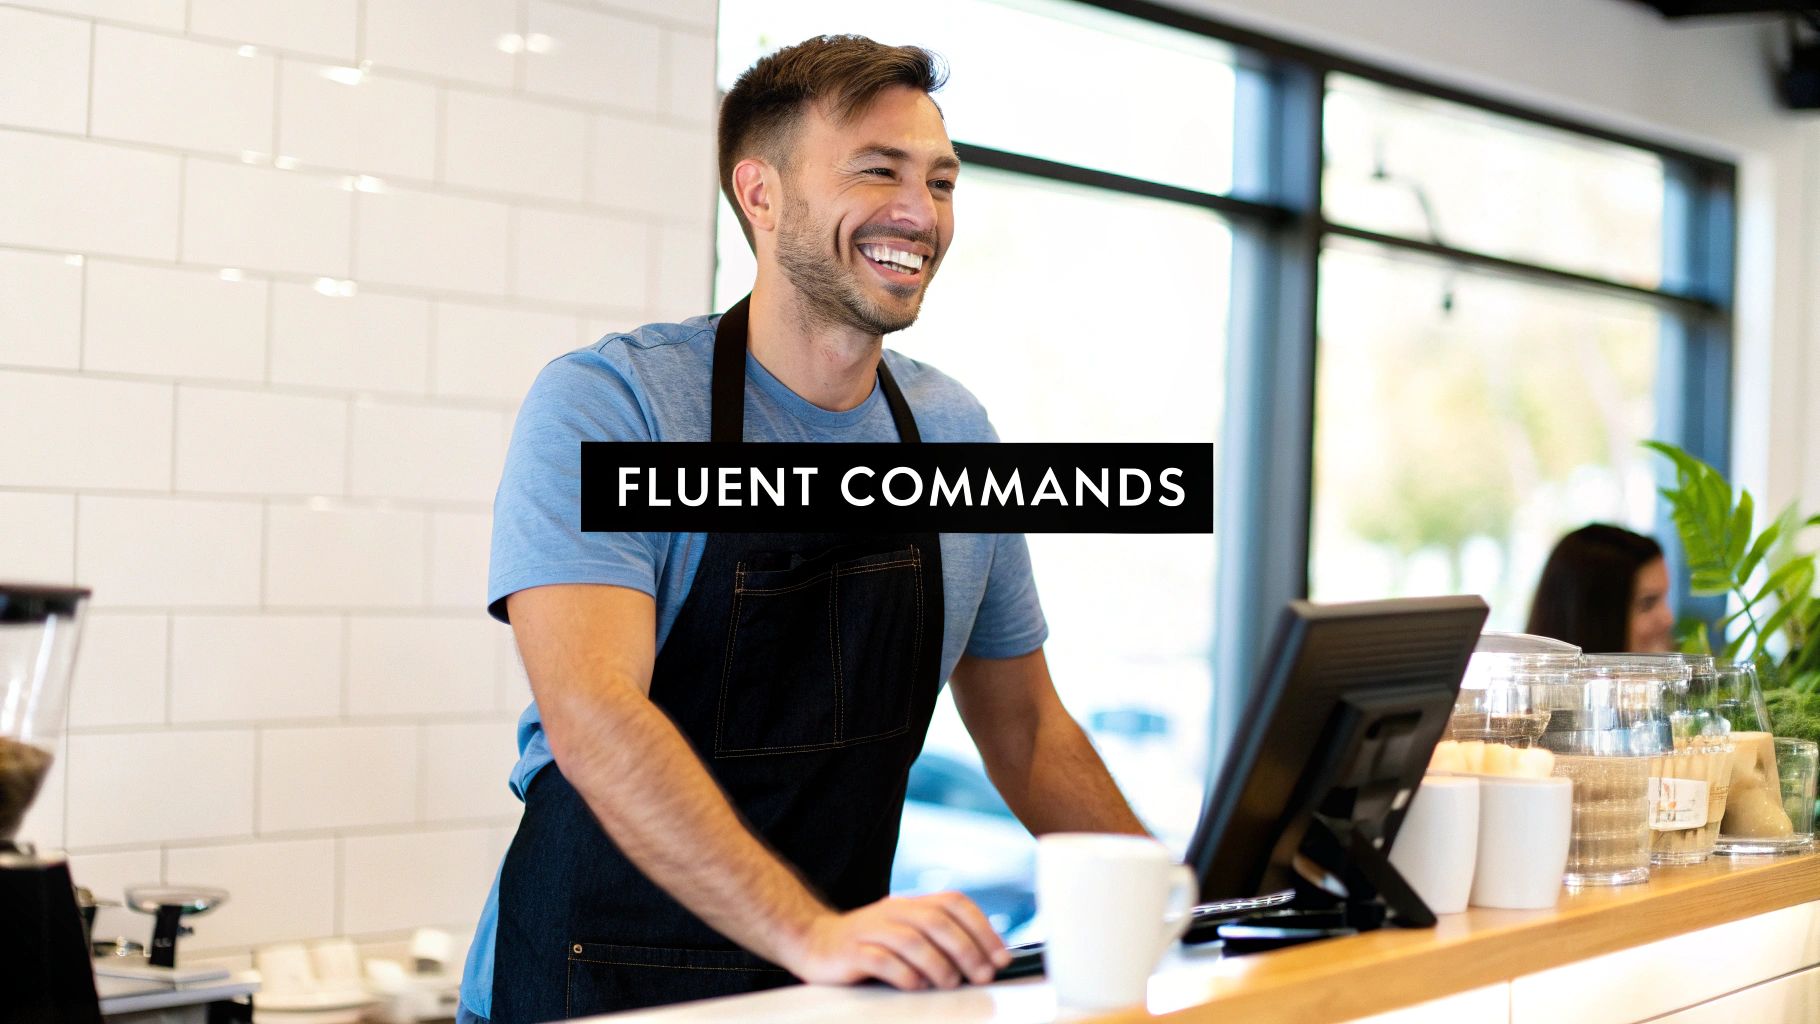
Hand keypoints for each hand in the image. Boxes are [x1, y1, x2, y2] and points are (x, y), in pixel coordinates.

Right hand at [782, 892, 1011, 989]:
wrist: (813, 941)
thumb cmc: (869, 944)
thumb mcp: (906, 934)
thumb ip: (940, 942)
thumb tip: (986, 962)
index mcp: (911, 904)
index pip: (954, 903)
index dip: (983, 928)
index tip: (1001, 957)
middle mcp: (894, 911)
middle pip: (937, 922)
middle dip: (967, 949)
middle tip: (983, 975)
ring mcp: (871, 930)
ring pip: (911, 940)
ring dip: (938, 964)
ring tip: (951, 983)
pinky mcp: (851, 952)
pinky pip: (880, 960)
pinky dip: (902, 973)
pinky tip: (914, 985)